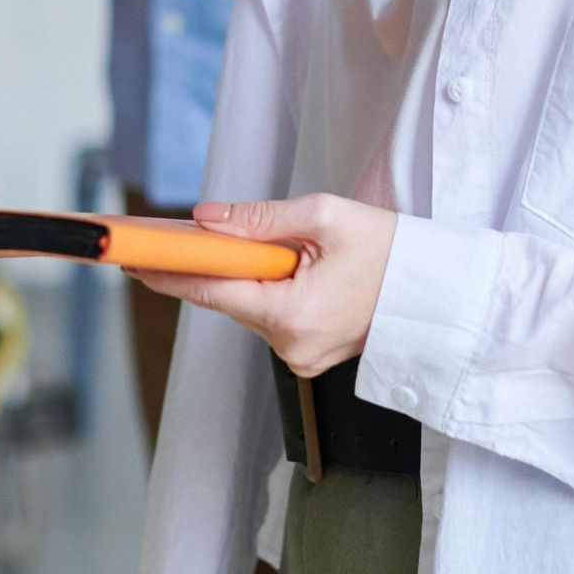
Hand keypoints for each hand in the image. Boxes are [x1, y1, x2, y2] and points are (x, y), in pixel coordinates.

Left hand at [128, 194, 396, 378]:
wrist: (442, 293)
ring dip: (249, 275)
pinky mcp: (310, 353)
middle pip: (229, 298)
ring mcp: (301, 355)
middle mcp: (291, 346)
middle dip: (213, 265)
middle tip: (183, 235)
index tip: (132, 259)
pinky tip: (282, 267)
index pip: (211, 292)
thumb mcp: (327, 218)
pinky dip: (269, 290)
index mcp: (292, 315)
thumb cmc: (395, 254)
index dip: (168, 273)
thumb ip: (260, 219)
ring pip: (251, 306)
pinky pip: (272, 316)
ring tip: (266, 246)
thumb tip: (207, 219)